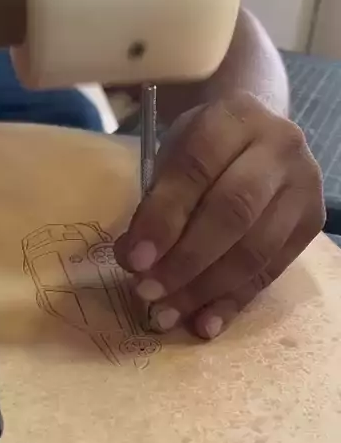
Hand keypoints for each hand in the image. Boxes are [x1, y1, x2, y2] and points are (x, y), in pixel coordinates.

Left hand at [115, 93, 324, 338]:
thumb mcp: (172, 157)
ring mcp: (302, 186)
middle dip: (185, 261)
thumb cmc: (205, 152)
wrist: (258, 137)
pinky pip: (269, 272)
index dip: (163, 218)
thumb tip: (133, 261)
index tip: (134, 260)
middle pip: (232, 212)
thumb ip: (154, 204)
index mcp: (233, 118)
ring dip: (205, 290)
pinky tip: (204, 324)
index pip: (195, 169)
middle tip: (148, 293)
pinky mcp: (310, 224)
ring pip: (255, 249)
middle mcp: (278, 147)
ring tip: (167, 315)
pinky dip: (232, 302)